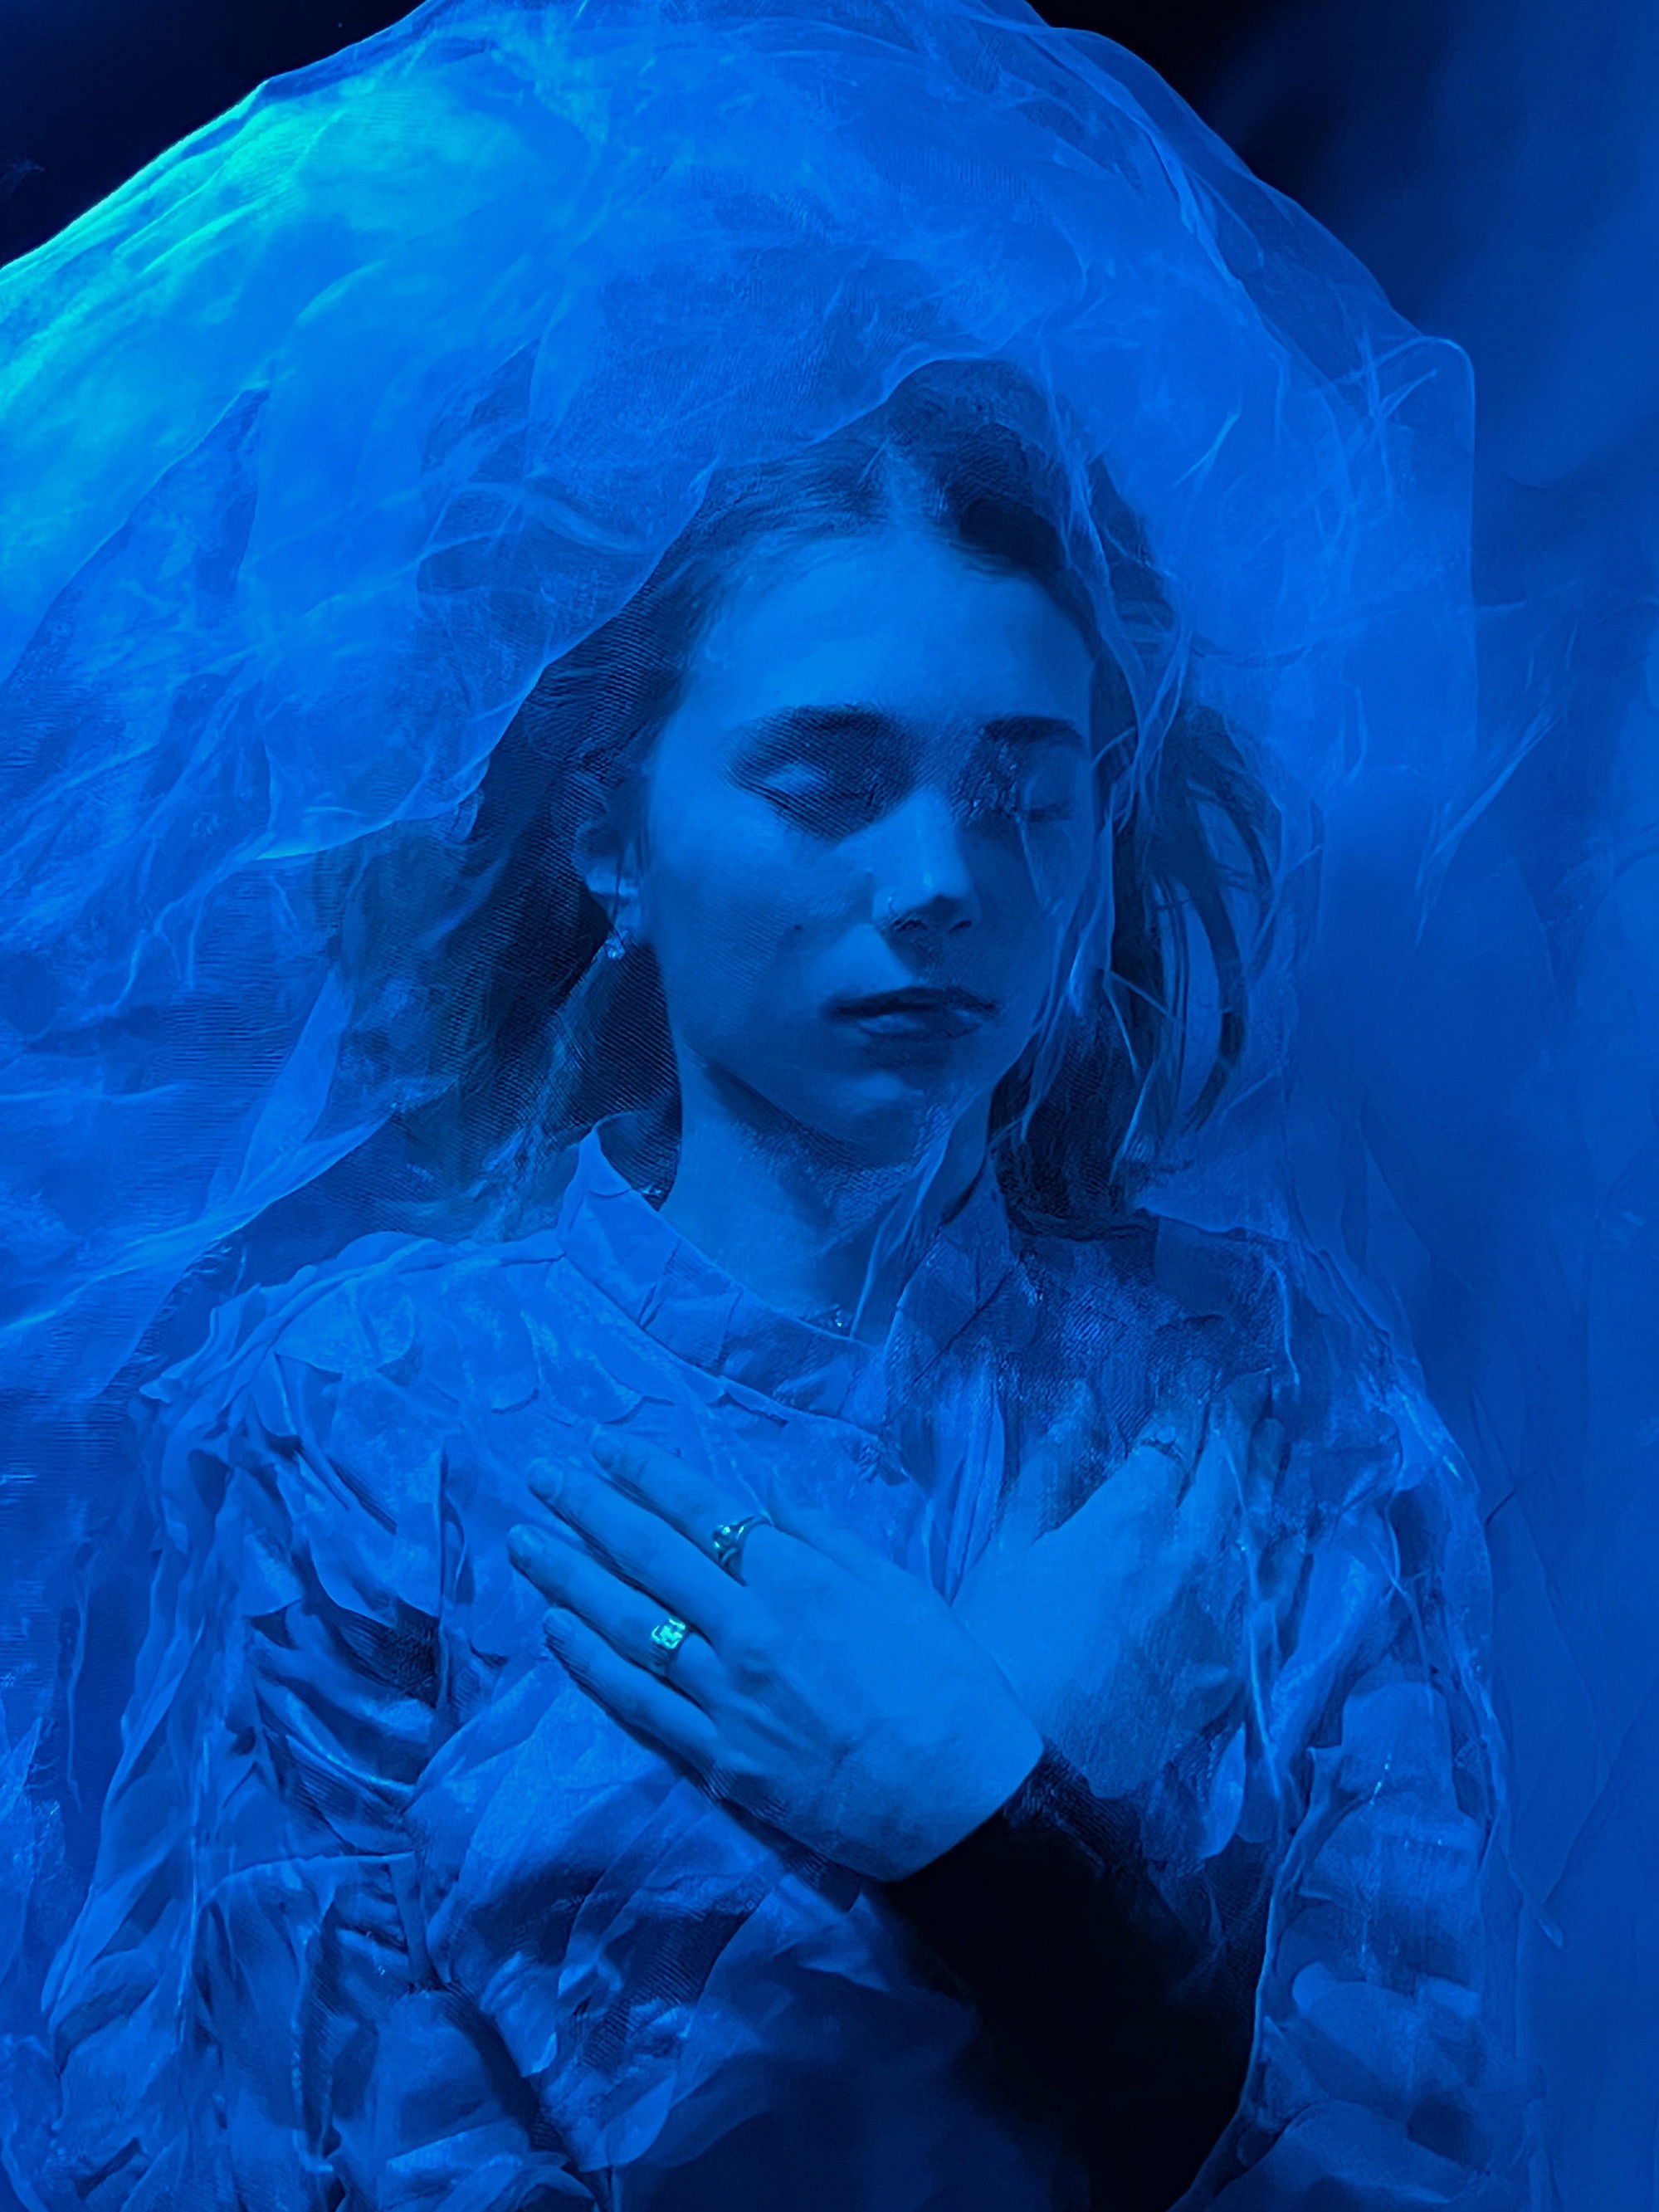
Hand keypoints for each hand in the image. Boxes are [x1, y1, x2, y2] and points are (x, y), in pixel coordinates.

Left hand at [507, 1431, 1042, 1882]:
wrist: (960, 1803)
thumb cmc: (947, 1685)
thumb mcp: (899, 1587)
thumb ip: (826, 1535)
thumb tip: (769, 1485)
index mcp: (795, 1578)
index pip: (701, 1510)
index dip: (645, 1473)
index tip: (600, 1444)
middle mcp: (748, 1628)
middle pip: (649, 1556)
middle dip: (588, 1510)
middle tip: (540, 1477)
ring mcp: (724, 1696)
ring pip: (629, 1623)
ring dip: (568, 1578)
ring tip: (525, 1544)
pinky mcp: (717, 1757)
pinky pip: (639, 1700)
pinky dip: (592, 1662)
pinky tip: (558, 1631)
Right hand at [956, 1368, 1283, 1797]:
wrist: (1029, 1767)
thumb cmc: (998, 1649)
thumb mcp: (1008, 1548)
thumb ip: (1052, 1471)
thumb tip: (1083, 1400)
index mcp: (1129, 1518)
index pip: (1171, 1439)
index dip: (1188, 1398)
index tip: (1203, 1365)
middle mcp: (1191, 1554)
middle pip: (1229, 1472)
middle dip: (1243, 1420)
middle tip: (1260, 1382)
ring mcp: (1223, 1613)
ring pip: (1265, 1525)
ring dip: (1277, 1471)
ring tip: (1284, 1433)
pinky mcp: (1234, 1666)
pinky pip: (1282, 1594)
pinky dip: (1295, 1549)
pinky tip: (1301, 1526)